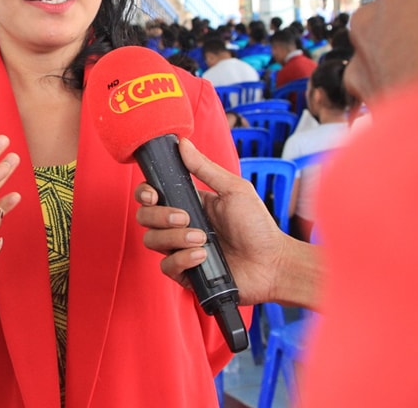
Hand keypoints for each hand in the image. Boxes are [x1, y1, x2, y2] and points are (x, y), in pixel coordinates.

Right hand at [135, 139, 294, 306]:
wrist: (272, 264)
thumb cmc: (258, 226)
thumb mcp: (234, 190)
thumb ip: (205, 168)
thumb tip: (183, 143)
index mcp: (189, 204)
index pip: (152, 196)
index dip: (145, 194)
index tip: (152, 194)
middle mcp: (180, 226)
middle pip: (145, 217)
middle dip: (159, 215)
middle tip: (185, 217)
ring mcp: (181, 249)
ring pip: (152, 241)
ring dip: (174, 238)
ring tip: (202, 238)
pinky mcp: (186, 273)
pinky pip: (166, 266)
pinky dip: (182, 259)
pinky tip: (202, 256)